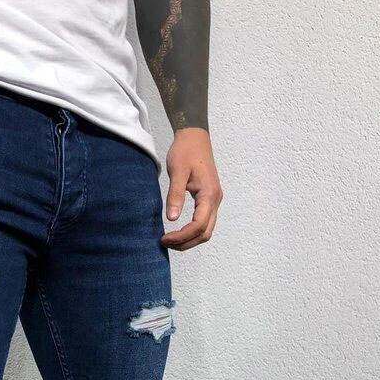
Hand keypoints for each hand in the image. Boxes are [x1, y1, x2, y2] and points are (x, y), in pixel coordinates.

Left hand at [161, 129, 222, 250]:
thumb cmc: (185, 151)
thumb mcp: (177, 172)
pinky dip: (192, 232)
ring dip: (189, 240)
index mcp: (209, 194)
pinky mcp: (209, 200)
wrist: (194, 137)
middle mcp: (215, 200)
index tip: (164, 238)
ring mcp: (214, 201)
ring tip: (170, 240)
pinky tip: (177, 232)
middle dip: (185, 243)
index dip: (181, 236)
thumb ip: (175, 195)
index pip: (198, 226)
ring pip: (206, 231)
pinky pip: (204, 223)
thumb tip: (172, 219)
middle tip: (165, 243)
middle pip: (205, 233)